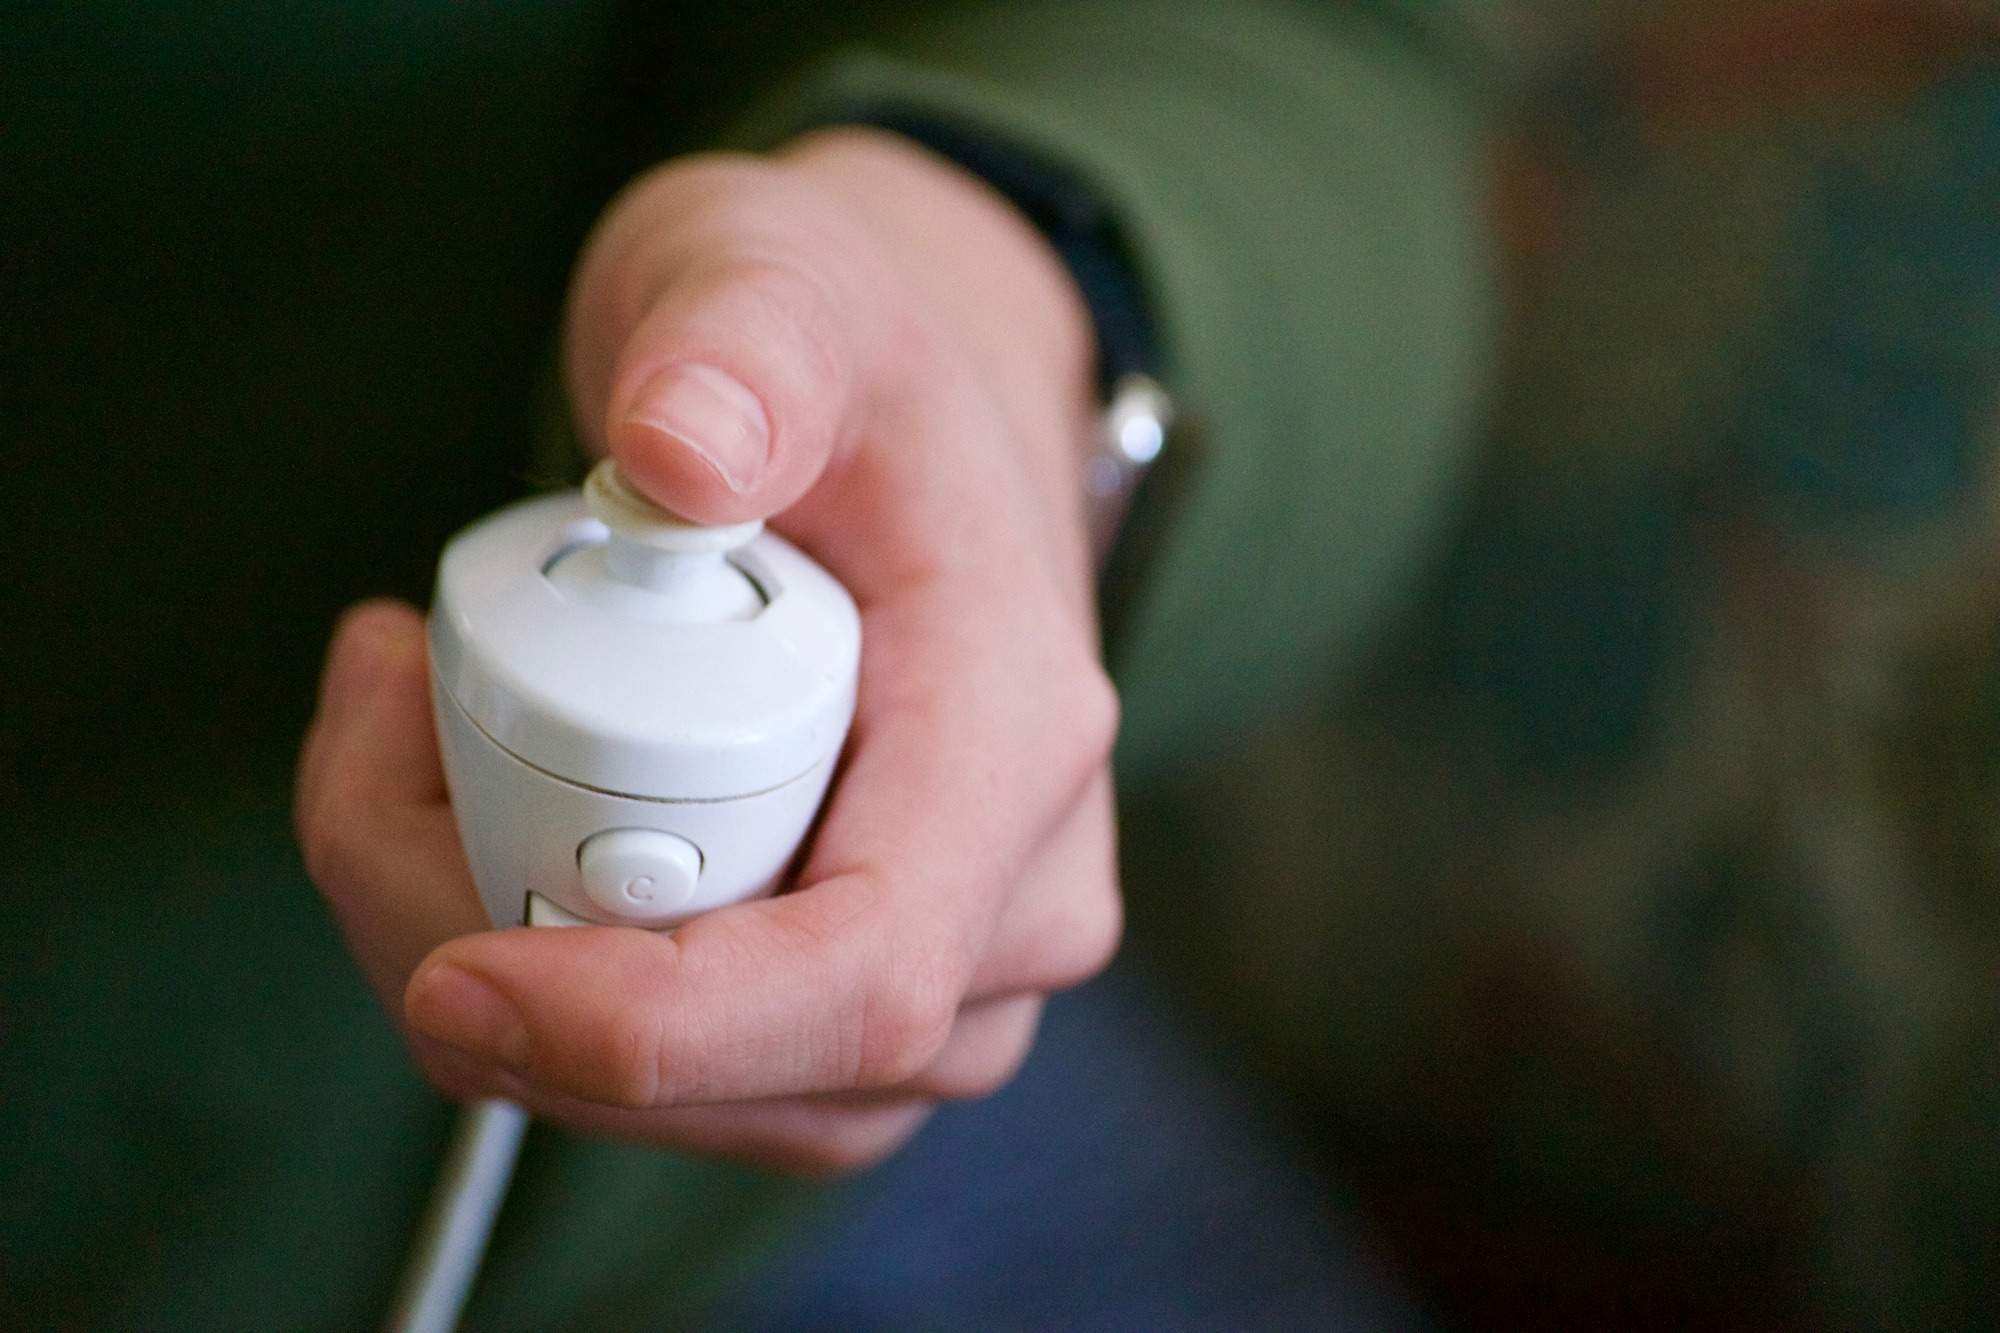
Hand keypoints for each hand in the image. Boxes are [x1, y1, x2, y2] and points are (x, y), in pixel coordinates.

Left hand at [295, 129, 1120, 1173]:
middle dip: (504, 963)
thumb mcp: (784, 283)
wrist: (900, 434)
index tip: (450, 974)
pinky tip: (466, 814)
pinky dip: (536, 981)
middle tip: (376, 727)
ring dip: (502, 974)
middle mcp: (1016, 888)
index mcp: (1016, 732)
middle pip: (754, 1065)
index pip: (866, 975)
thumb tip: (677, 447)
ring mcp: (949, 960)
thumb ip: (745, 345)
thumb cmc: (852, 368)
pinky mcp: (858, 993)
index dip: (654, 1028)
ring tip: (410, 745)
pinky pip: (685, 1076)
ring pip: (704, 1102)